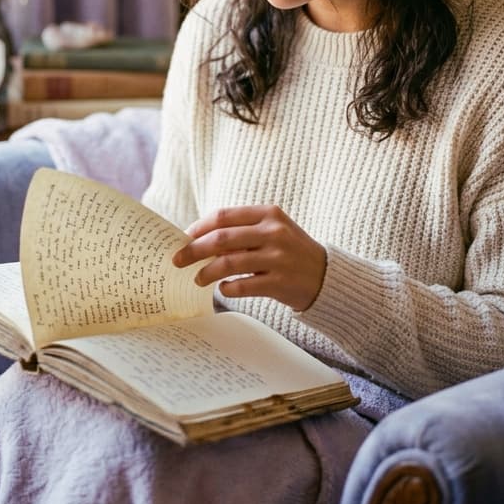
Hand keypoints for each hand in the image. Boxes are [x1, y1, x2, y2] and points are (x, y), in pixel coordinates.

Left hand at [172, 205, 326, 311]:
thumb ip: (242, 231)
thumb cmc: (290, 251)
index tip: (183, 238)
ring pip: (229, 263)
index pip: (223, 216)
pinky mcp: (280, 282)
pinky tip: (223, 289)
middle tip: (177, 260)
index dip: (198, 228)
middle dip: (194, 250)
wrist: (327, 276)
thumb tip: (198, 239)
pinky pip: (243, 285)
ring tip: (197, 279)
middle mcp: (273, 232)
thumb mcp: (272, 230)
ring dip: (207, 272)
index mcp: (268, 214)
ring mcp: (278, 257)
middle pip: (221, 238)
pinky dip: (227, 288)